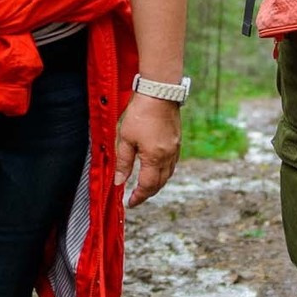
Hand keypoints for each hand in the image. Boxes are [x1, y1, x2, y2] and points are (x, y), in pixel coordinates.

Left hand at [114, 93, 180, 208]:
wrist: (159, 93)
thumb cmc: (141, 113)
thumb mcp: (125, 138)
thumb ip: (123, 162)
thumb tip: (120, 182)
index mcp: (155, 158)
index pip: (147, 185)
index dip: (138, 197)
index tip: (130, 203)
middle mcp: (168, 156)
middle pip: (160, 183)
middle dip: (147, 193)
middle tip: (135, 197)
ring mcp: (175, 149)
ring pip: (168, 174)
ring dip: (157, 184)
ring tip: (145, 187)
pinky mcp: (177, 141)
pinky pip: (172, 164)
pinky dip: (164, 172)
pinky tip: (156, 170)